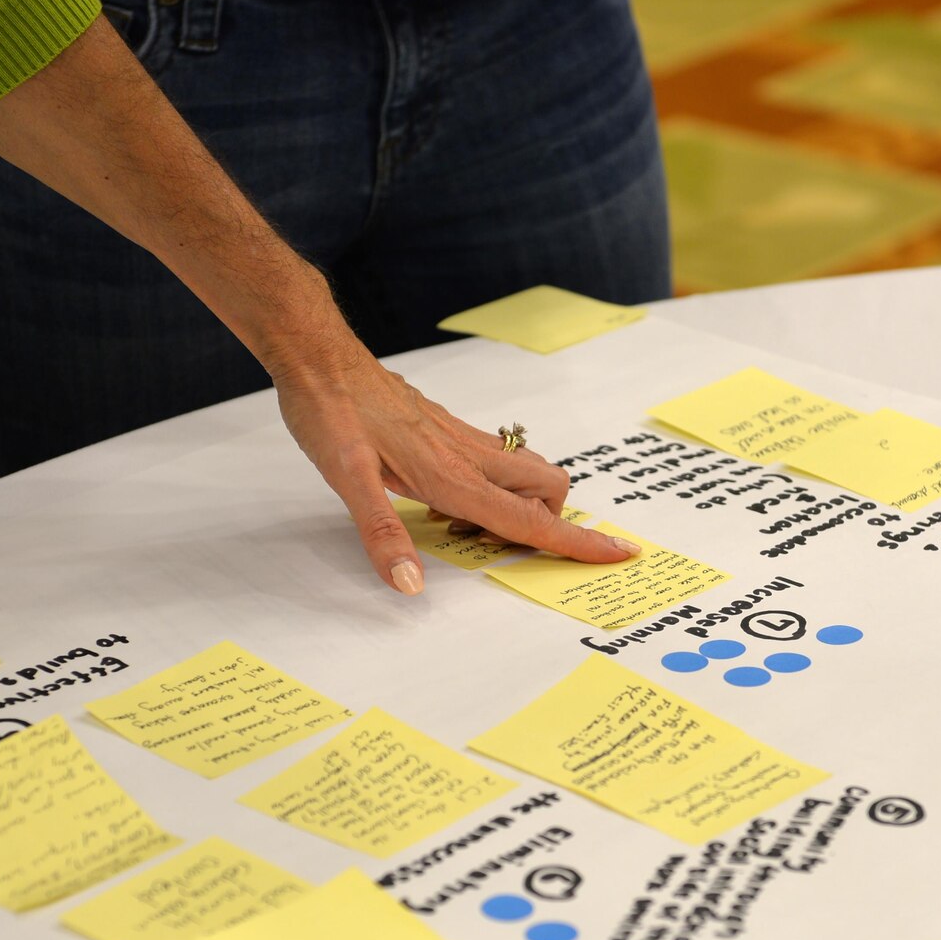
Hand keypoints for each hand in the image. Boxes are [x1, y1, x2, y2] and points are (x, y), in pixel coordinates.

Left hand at [274, 346, 638, 594]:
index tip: (621, 553)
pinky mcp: (447, 427)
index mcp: (453, 477)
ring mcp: (460, 438)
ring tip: (472, 527)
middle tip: (505, 547)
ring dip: (525, 504)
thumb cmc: (330, 411)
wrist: (319, 354)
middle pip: (547, 491)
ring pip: (526, 471)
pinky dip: (496, 486)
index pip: (530, 520)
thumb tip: (411, 585)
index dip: (578, 543)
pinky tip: (446, 497)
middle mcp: (467, 456)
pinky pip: (496, 460)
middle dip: (553, 523)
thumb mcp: (347, 479)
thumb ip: (382, 534)